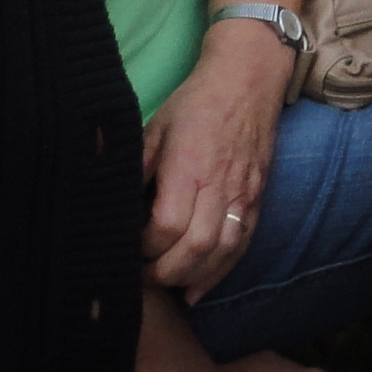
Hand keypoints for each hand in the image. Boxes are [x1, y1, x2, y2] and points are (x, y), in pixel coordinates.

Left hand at [141, 22, 293, 300]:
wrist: (248, 82)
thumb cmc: (195, 104)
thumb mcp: (154, 128)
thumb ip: (137, 168)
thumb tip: (114, 205)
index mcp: (189, 166)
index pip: (166, 225)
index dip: (145, 246)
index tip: (130, 246)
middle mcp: (219, 185)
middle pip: (195, 247)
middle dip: (165, 272)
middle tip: (142, 277)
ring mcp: (242, 195)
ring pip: (221, 252)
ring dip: (192, 277)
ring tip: (167, 286)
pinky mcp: (256, 199)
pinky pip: (242, 245)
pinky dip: (221, 273)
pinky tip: (198, 289)